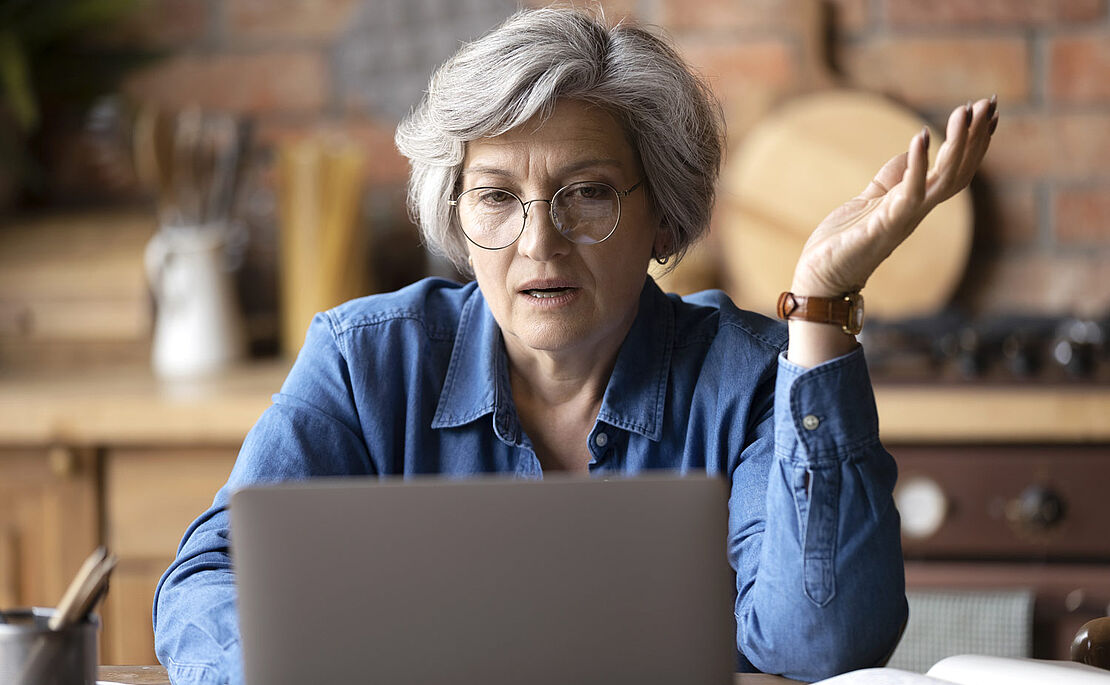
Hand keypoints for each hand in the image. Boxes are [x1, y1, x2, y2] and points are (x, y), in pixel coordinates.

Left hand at [790, 96, 997, 296]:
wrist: (821, 278)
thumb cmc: (844, 242)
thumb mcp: (872, 200)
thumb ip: (893, 177)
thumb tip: (913, 151)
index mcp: (915, 203)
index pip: (954, 169)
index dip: (974, 142)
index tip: (988, 110)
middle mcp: (917, 211)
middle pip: (959, 171)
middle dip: (975, 137)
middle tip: (989, 102)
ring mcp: (904, 218)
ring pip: (944, 179)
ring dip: (958, 144)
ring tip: (965, 111)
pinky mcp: (885, 225)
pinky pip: (910, 192)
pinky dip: (917, 164)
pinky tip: (921, 136)